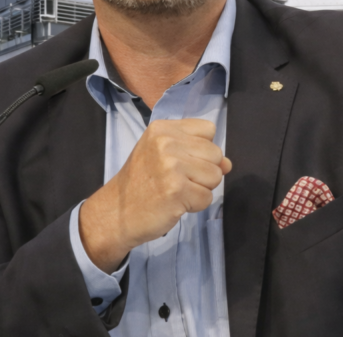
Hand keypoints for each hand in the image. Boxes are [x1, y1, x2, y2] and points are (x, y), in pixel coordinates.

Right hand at [78, 118, 232, 271]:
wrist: (114, 213)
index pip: (208, 129)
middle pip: (216, 153)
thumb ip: (196, 152)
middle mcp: (166, 142)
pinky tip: (175, 204)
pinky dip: (195, 205)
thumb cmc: (141, 182)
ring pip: (215, 176)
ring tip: (176, 191)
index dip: (202, 149)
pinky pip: (207, 197)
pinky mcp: (176, 190)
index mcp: (163, 128)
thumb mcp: (163, 155)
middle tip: (177, 180)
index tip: (183, 160)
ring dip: (201, 189)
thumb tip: (227, 164)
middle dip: (204, 171)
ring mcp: (171, 166)